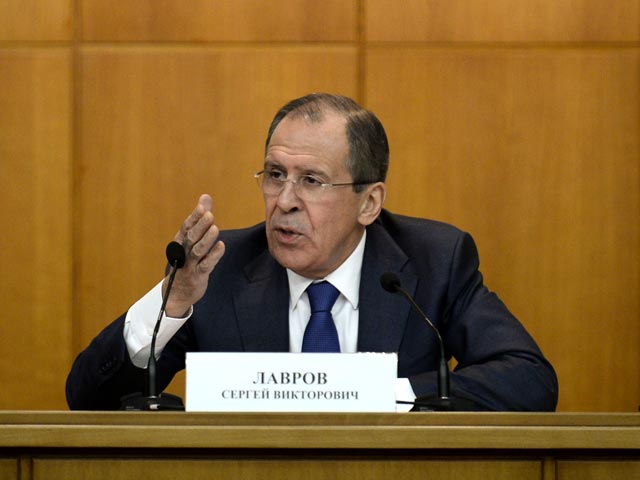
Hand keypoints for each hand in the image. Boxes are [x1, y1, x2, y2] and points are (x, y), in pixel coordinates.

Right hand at [163, 194, 225, 316]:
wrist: (178, 292)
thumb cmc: (186, 261)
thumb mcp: (191, 239)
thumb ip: (200, 218)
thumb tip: (206, 197)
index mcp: (180, 241)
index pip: (186, 227)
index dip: (194, 216)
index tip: (202, 205)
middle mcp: (183, 252)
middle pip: (191, 237)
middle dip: (200, 225)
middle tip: (209, 214)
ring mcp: (190, 264)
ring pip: (197, 251)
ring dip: (206, 240)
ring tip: (215, 228)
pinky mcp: (198, 276)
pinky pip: (206, 265)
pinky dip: (213, 256)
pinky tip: (221, 247)